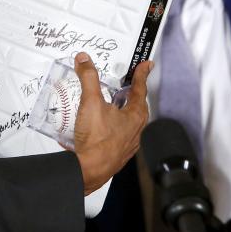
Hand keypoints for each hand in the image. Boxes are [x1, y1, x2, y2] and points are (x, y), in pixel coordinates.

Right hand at [72, 53, 150, 194]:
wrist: (89, 170)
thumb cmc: (97, 141)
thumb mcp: (91, 102)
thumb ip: (88, 78)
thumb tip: (84, 61)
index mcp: (135, 117)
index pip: (140, 90)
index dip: (142, 75)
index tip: (146, 66)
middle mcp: (134, 131)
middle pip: (136, 107)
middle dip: (132, 95)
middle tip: (127, 85)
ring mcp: (125, 144)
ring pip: (126, 123)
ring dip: (119, 112)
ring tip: (107, 105)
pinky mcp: (114, 154)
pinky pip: (115, 135)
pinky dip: (108, 127)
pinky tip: (95, 127)